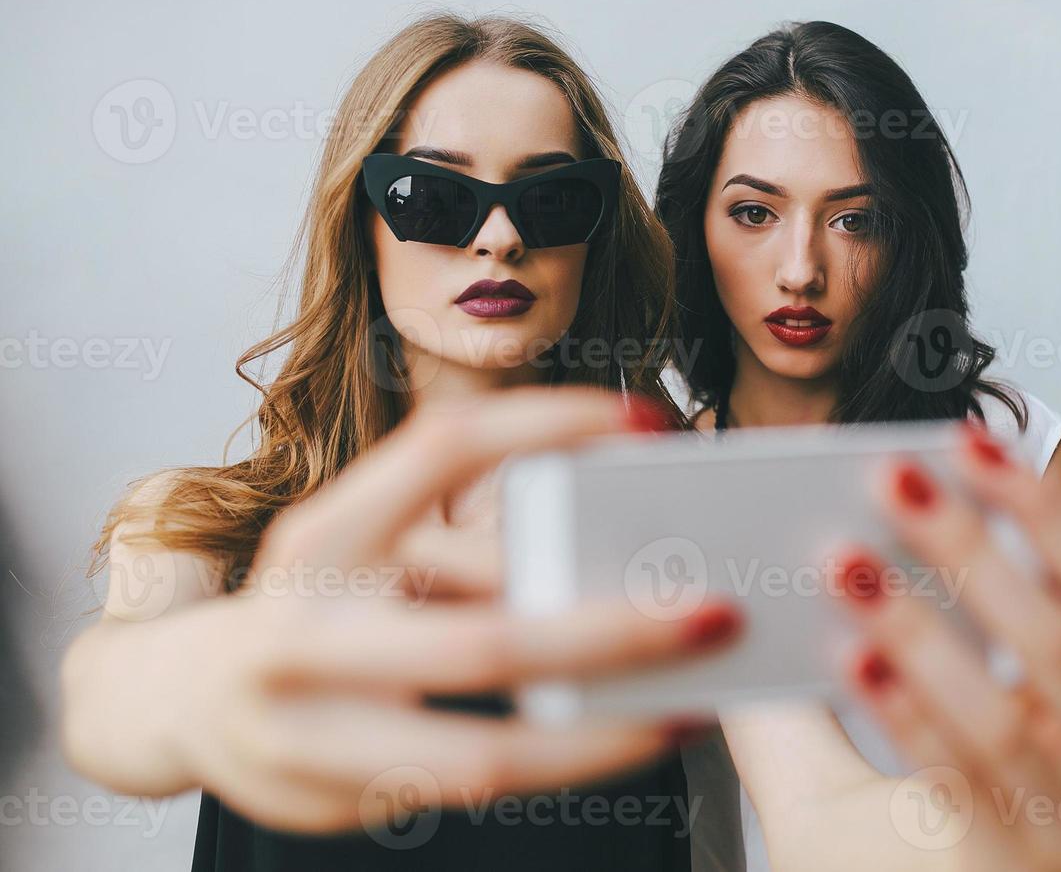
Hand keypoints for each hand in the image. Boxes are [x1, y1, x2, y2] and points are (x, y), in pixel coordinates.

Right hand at [171, 387, 741, 833]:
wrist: (181, 699)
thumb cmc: (313, 604)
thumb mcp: (364, 551)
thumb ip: (464, 555)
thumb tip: (609, 562)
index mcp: (324, 534)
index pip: (444, 450)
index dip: (551, 424)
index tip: (647, 421)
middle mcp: (304, 630)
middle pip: (483, 641)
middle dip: (613, 632)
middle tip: (714, 610)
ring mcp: (305, 733)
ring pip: (483, 754)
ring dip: (602, 739)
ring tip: (690, 707)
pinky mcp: (326, 803)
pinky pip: (468, 790)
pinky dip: (557, 770)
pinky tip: (621, 742)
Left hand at [834, 424, 1060, 869]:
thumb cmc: (909, 825)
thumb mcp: (929, 709)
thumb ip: (891, 617)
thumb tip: (841, 515)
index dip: (1038, 503)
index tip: (964, 438)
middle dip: (971, 546)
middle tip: (888, 481)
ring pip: (1008, 712)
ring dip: (921, 627)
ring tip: (846, 565)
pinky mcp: (1017, 870)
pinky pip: (962, 782)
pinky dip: (905, 713)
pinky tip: (852, 659)